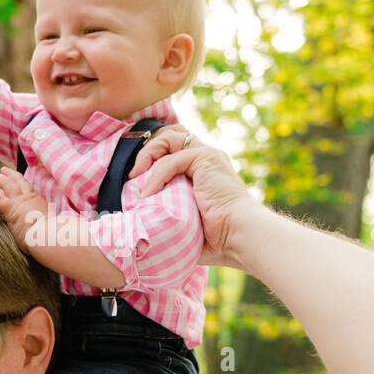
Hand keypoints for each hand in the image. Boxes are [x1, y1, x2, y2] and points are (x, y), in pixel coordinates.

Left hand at [0, 167, 50, 250]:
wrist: (49, 236)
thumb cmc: (50, 236)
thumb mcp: (47, 228)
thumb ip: (40, 226)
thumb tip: (38, 233)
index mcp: (39, 203)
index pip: (29, 191)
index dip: (23, 185)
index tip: (18, 182)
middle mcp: (30, 198)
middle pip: (20, 181)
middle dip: (10, 175)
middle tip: (3, 170)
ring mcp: (20, 201)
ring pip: (7, 184)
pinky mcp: (10, 207)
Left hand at [127, 126, 260, 268]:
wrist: (239, 236)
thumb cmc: (218, 240)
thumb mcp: (188, 222)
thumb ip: (171, 215)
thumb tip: (144, 226)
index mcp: (205, 170)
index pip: (175, 146)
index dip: (153, 154)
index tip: (135, 177)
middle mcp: (207, 157)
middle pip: (172, 133)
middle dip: (149, 146)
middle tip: (134, 172)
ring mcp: (207, 156)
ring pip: (169, 138)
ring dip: (147, 155)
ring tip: (134, 179)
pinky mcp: (205, 159)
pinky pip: (171, 161)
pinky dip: (155, 177)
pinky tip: (147, 195)